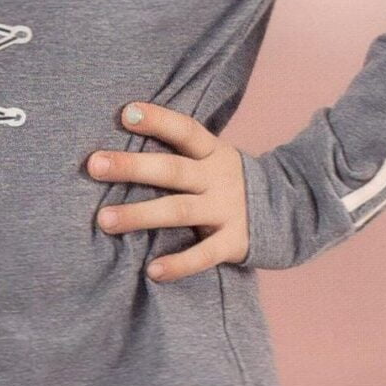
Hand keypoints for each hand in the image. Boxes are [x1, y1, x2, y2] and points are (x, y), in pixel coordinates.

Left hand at [86, 100, 251, 279]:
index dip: (159, 120)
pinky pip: (203, 255)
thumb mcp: (214, 159)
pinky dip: (179, 264)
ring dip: (139, 215)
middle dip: (132, 167)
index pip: (185, 130)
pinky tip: (152, 271)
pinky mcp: (233, 242)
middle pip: (172, 170)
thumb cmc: (230, 183)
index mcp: (213, 153)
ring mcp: (226, 210)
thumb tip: (126, 133)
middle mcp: (218, 178)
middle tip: (93, 165)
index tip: (127, 113)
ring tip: (103, 220)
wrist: (291, 211)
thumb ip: (180, 153)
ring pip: (178, 211)